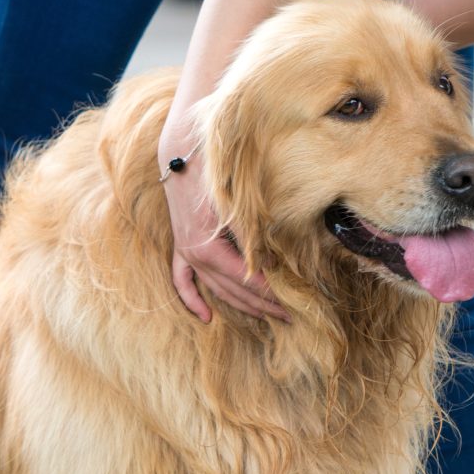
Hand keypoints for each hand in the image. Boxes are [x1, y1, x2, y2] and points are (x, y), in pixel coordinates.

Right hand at [163, 150, 289, 323]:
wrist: (181, 155)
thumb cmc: (212, 177)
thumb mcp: (235, 207)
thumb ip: (250, 237)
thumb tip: (269, 264)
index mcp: (209, 250)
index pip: (246, 280)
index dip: (270, 293)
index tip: (292, 304)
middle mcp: (196, 257)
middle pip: (234, 290)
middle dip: (263, 304)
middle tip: (289, 317)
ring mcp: (186, 254)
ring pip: (216, 290)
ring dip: (240, 305)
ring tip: (264, 318)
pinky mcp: (181, 248)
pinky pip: (183, 281)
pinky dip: (193, 300)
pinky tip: (206, 317)